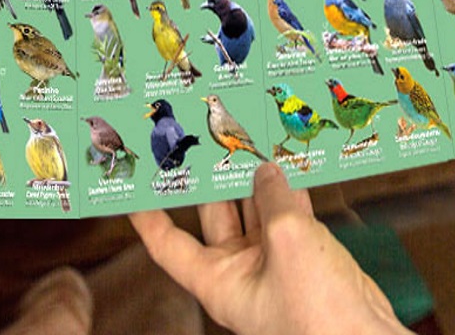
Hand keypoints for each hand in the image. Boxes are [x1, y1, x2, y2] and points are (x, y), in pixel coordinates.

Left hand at [130, 162, 411, 334]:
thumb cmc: (318, 312)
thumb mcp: (288, 239)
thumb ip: (274, 198)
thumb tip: (269, 172)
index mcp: (217, 281)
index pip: (168, 245)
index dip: (149, 217)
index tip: (136, 188)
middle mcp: (239, 273)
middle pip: (216, 219)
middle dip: (215, 181)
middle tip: (211, 142)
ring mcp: (273, 266)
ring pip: (257, 214)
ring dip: (259, 182)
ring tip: (255, 143)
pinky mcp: (304, 260)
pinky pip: (288, 219)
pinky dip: (291, 194)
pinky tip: (293, 168)